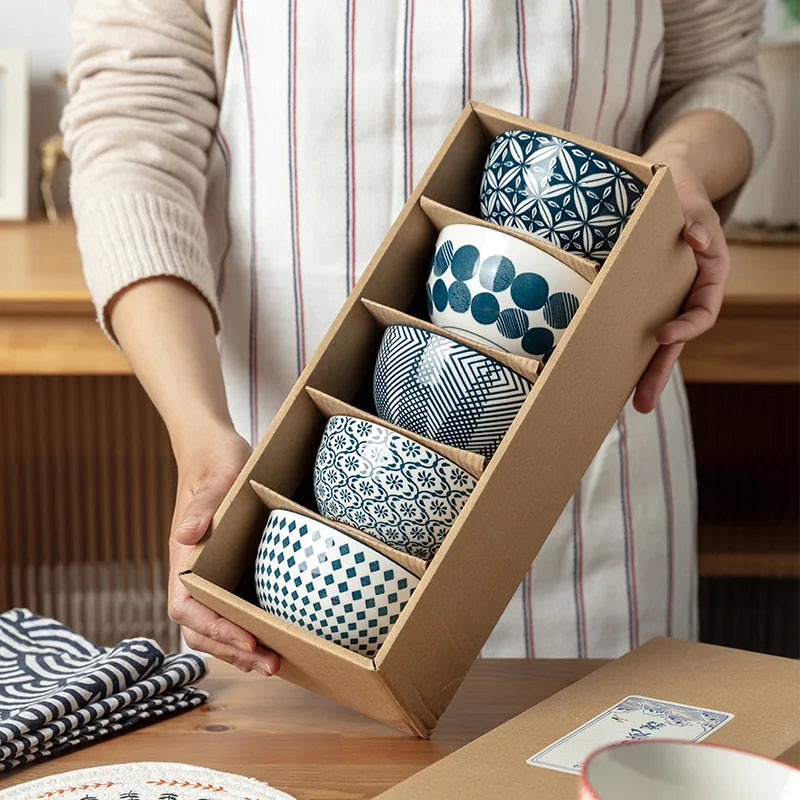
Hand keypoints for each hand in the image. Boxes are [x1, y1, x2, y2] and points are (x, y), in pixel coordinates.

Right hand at [168, 423, 280, 675]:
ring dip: (240, 648)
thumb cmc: (216, 462)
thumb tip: (185, 534)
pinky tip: (271, 637)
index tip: (248, 640)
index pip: (187, 609)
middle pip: (201, 628)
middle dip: (233, 651)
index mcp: (183, 557)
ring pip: (214, 625)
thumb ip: (201, 505)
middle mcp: (191, 572)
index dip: (215, 631)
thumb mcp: (216, 479)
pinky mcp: (224, 569)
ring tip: (274, 663)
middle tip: (272, 665)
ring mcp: (207, 573)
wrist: (213, 448)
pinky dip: (245, 629)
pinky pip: (227, 608)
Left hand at [633, 149, 730, 412]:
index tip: (666, 334)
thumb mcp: (688, 198)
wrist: (661, 184)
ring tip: (631, 405)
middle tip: (642, 402)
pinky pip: (636, 328)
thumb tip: (696, 239)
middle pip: (678, 338)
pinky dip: (626, 349)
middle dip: (660, 370)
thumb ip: (694, 218)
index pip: (704, 308)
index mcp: (708, 273)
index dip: (688, 325)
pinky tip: (609, 372)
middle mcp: (687, 292)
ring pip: (657, 341)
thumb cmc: (677, 190)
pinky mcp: (643, 299)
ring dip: (644, 371)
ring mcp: (665, 299)